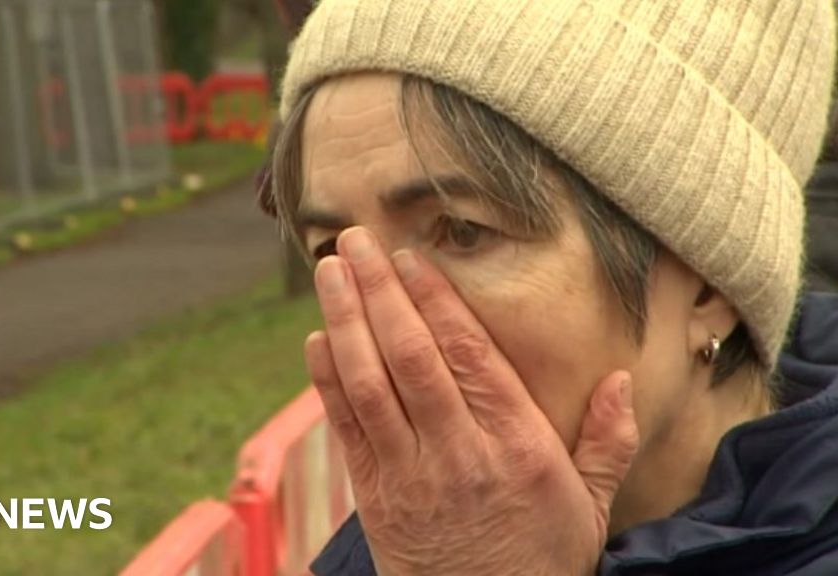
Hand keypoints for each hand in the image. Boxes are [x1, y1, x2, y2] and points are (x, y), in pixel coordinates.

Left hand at [305, 227, 638, 575]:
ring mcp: (409, 473)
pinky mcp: (374, 495)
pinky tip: (318, 337)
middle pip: (410, 356)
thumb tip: (619, 379)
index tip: (410, 257)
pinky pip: (345, 428)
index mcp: (515, 444)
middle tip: (356, 240)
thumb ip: (607, 441)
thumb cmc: (540, 558)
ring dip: (344, 321)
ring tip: (329, 271)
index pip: (467, 356)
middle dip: (379, 292)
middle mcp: (458, 451)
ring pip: (369, 384)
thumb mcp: (589, 505)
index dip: (434, 301)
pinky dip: (327, 380)